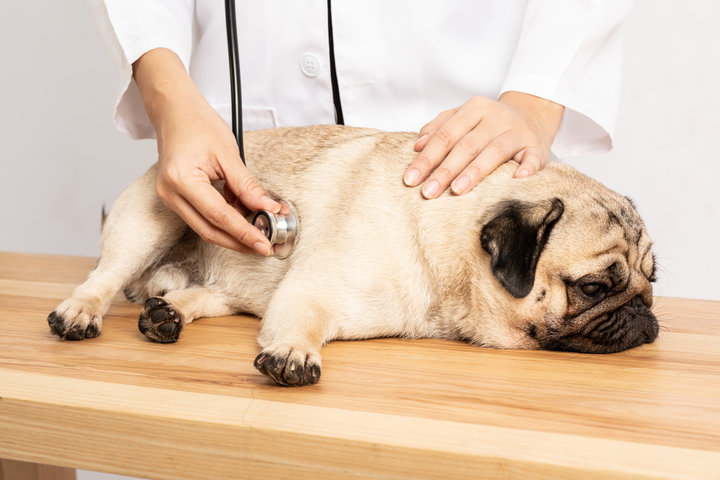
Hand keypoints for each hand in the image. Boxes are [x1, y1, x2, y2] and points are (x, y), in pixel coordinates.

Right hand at [134, 48, 279, 254]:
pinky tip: (243, 216)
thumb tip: (268, 209)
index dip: (244, 233)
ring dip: (233, 232)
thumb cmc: (198, 124)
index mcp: (182, 180)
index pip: (219, 216)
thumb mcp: (228, 153)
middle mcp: (170, 194)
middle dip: (239, 241)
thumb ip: (247, 186)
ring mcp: (169, 198)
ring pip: (205, 228)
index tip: (264, 244)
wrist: (174, 110)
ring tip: (259, 230)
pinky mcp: (175, 198)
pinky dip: (223, 220)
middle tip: (265, 247)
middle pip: (209, 230)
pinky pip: (201, 217)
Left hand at [403, 91, 564, 198]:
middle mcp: (496, 118)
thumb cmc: (490, 122)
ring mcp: (517, 131)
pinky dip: (526, 168)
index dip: (427, 158)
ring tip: (457, 190)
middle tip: (427, 192)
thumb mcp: (464, 117)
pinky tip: (516, 180)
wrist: (533, 113)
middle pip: (466, 145)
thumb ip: (440, 127)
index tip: (411, 179)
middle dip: (444, 170)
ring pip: (494, 151)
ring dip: (475, 171)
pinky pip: (532, 158)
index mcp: (475, 109)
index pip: (446, 135)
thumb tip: (418, 144)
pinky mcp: (537, 146)